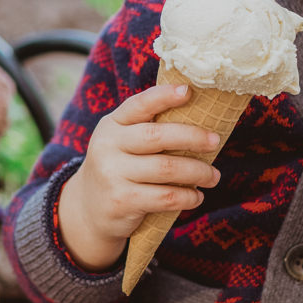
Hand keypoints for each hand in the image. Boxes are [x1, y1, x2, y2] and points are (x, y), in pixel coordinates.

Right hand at [57, 82, 221, 270]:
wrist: (88, 211)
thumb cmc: (118, 169)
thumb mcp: (121, 143)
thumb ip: (147, 130)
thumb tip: (200, 122)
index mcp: (111, 125)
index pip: (139, 105)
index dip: (164, 96)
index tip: (189, 91)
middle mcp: (108, 146)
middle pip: (157, 136)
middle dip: (192, 137)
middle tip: (215, 141)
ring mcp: (112, 174)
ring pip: (166, 168)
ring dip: (198, 172)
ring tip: (213, 177)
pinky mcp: (122, 201)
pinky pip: (165, 197)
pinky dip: (188, 196)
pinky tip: (196, 197)